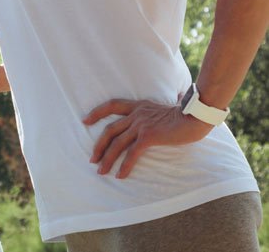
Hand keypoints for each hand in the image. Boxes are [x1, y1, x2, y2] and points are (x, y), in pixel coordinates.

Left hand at [85, 98, 213, 178]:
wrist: (195, 117)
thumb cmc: (184, 116)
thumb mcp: (162, 110)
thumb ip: (152, 114)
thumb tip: (153, 119)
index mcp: (138, 106)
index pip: (112, 105)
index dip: (97, 112)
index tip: (85, 121)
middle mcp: (136, 114)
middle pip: (110, 130)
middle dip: (99, 146)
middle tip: (92, 159)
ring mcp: (141, 125)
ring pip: (117, 143)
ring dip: (107, 159)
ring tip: (101, 171)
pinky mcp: (149, 136)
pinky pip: (132, 153)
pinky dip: (124, 165)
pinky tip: (120, 175)